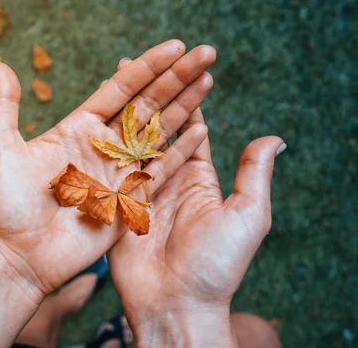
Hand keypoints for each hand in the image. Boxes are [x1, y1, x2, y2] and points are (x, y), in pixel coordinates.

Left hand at [0, 40, 216, 298]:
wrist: (20, 257)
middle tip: (206, 53)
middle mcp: (103, 146)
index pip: (120, 89)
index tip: (175, 46)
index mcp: (78, 128)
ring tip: (209, 78)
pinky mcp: (129, 200)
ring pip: (159, 131)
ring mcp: (119, 172)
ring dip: (185, 106)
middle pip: (148, 104)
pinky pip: (160, 170)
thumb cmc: (6, 205)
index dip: (148, 67)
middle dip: (177, 78)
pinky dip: (179, 150)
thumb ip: (5, 106)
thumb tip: (0, 64)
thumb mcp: (0, 149)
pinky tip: (201, 128)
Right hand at [108, 58, 284, 345]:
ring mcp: (138, 191)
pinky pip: (109, 169)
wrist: (175, 305)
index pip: (190, 129)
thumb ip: (255, 175)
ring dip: (122, 111)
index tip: (178, 66)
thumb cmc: (217, 265)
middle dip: (149, 95)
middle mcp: (167, 180)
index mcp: (198, 179)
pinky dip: (102, 143)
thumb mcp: (247, 216)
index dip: (185, 98)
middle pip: (156, 128)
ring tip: (113, 78)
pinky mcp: (114, 205)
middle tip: (138, 61)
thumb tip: (275, 138)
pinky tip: (92, 119)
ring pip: (130, 143)